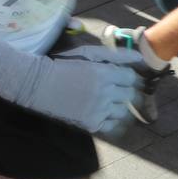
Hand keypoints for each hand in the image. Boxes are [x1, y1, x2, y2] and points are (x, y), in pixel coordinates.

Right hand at [21, 49, 144, 134]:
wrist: (37, 85)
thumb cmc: (62, 64)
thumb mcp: (87, 53)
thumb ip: (115, 55)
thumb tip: (140, 59)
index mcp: (104, 73)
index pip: (131, 78)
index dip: (126, 77)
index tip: (117, 76)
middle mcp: (105, 93)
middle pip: (130, 95)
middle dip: (122, 90)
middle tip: (108, 88)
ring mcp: (98, 110)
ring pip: (123, 111)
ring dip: (117, 105)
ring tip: (102, 100)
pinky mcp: (92, 124)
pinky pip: (112, 125)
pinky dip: (109, 118)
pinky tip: (97, 110)